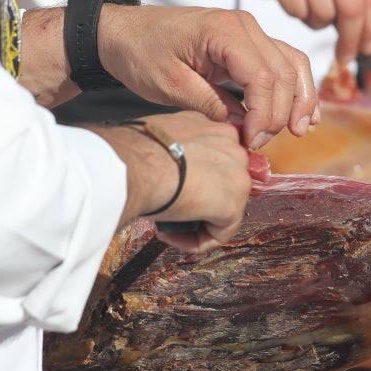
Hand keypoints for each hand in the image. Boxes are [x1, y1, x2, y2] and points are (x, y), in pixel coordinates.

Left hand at [99, 6, 317, 148]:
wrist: (124, 32)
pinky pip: (285, 61)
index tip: (251, 141)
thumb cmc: (141, 53)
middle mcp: (245, 26)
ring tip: (299, 131)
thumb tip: (243, 124)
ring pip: (293, 65)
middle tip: (260, 143)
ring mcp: (250, 32)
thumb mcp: (169, 85)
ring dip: (300, 100)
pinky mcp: (249, 43)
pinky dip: (296, 87)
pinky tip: (304, 112)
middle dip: (280, 113)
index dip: (263, 115)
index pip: (262, 77)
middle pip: (284, 73)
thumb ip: (209, 104)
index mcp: (223, 31)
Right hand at [100, 113, 252, 249]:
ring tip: (168, 226)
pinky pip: (220, 233)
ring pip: (224, 210)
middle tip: (172, 207)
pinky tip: (171, 236)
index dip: (195, 179)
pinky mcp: (231, 205)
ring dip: (198, 223)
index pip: (215, 160)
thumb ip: (176, 146)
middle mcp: (233, 148)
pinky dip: (196, 241)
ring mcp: (237, 177)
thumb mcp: (162, 135)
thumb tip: (171, 162)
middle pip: (223, 184)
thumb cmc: (134, 151)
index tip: (172, 187)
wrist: (133, 165)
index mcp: (214, 129)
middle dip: (200, 200)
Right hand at [238, 0, 370, 67]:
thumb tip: (368, 42)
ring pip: (324, 15)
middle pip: (352, 10)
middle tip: (345, 56)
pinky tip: (293, 0)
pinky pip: (299, 12)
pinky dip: (298, 15)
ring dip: (317, 22)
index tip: (369, 50)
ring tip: (308, 6)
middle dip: (351, 40)